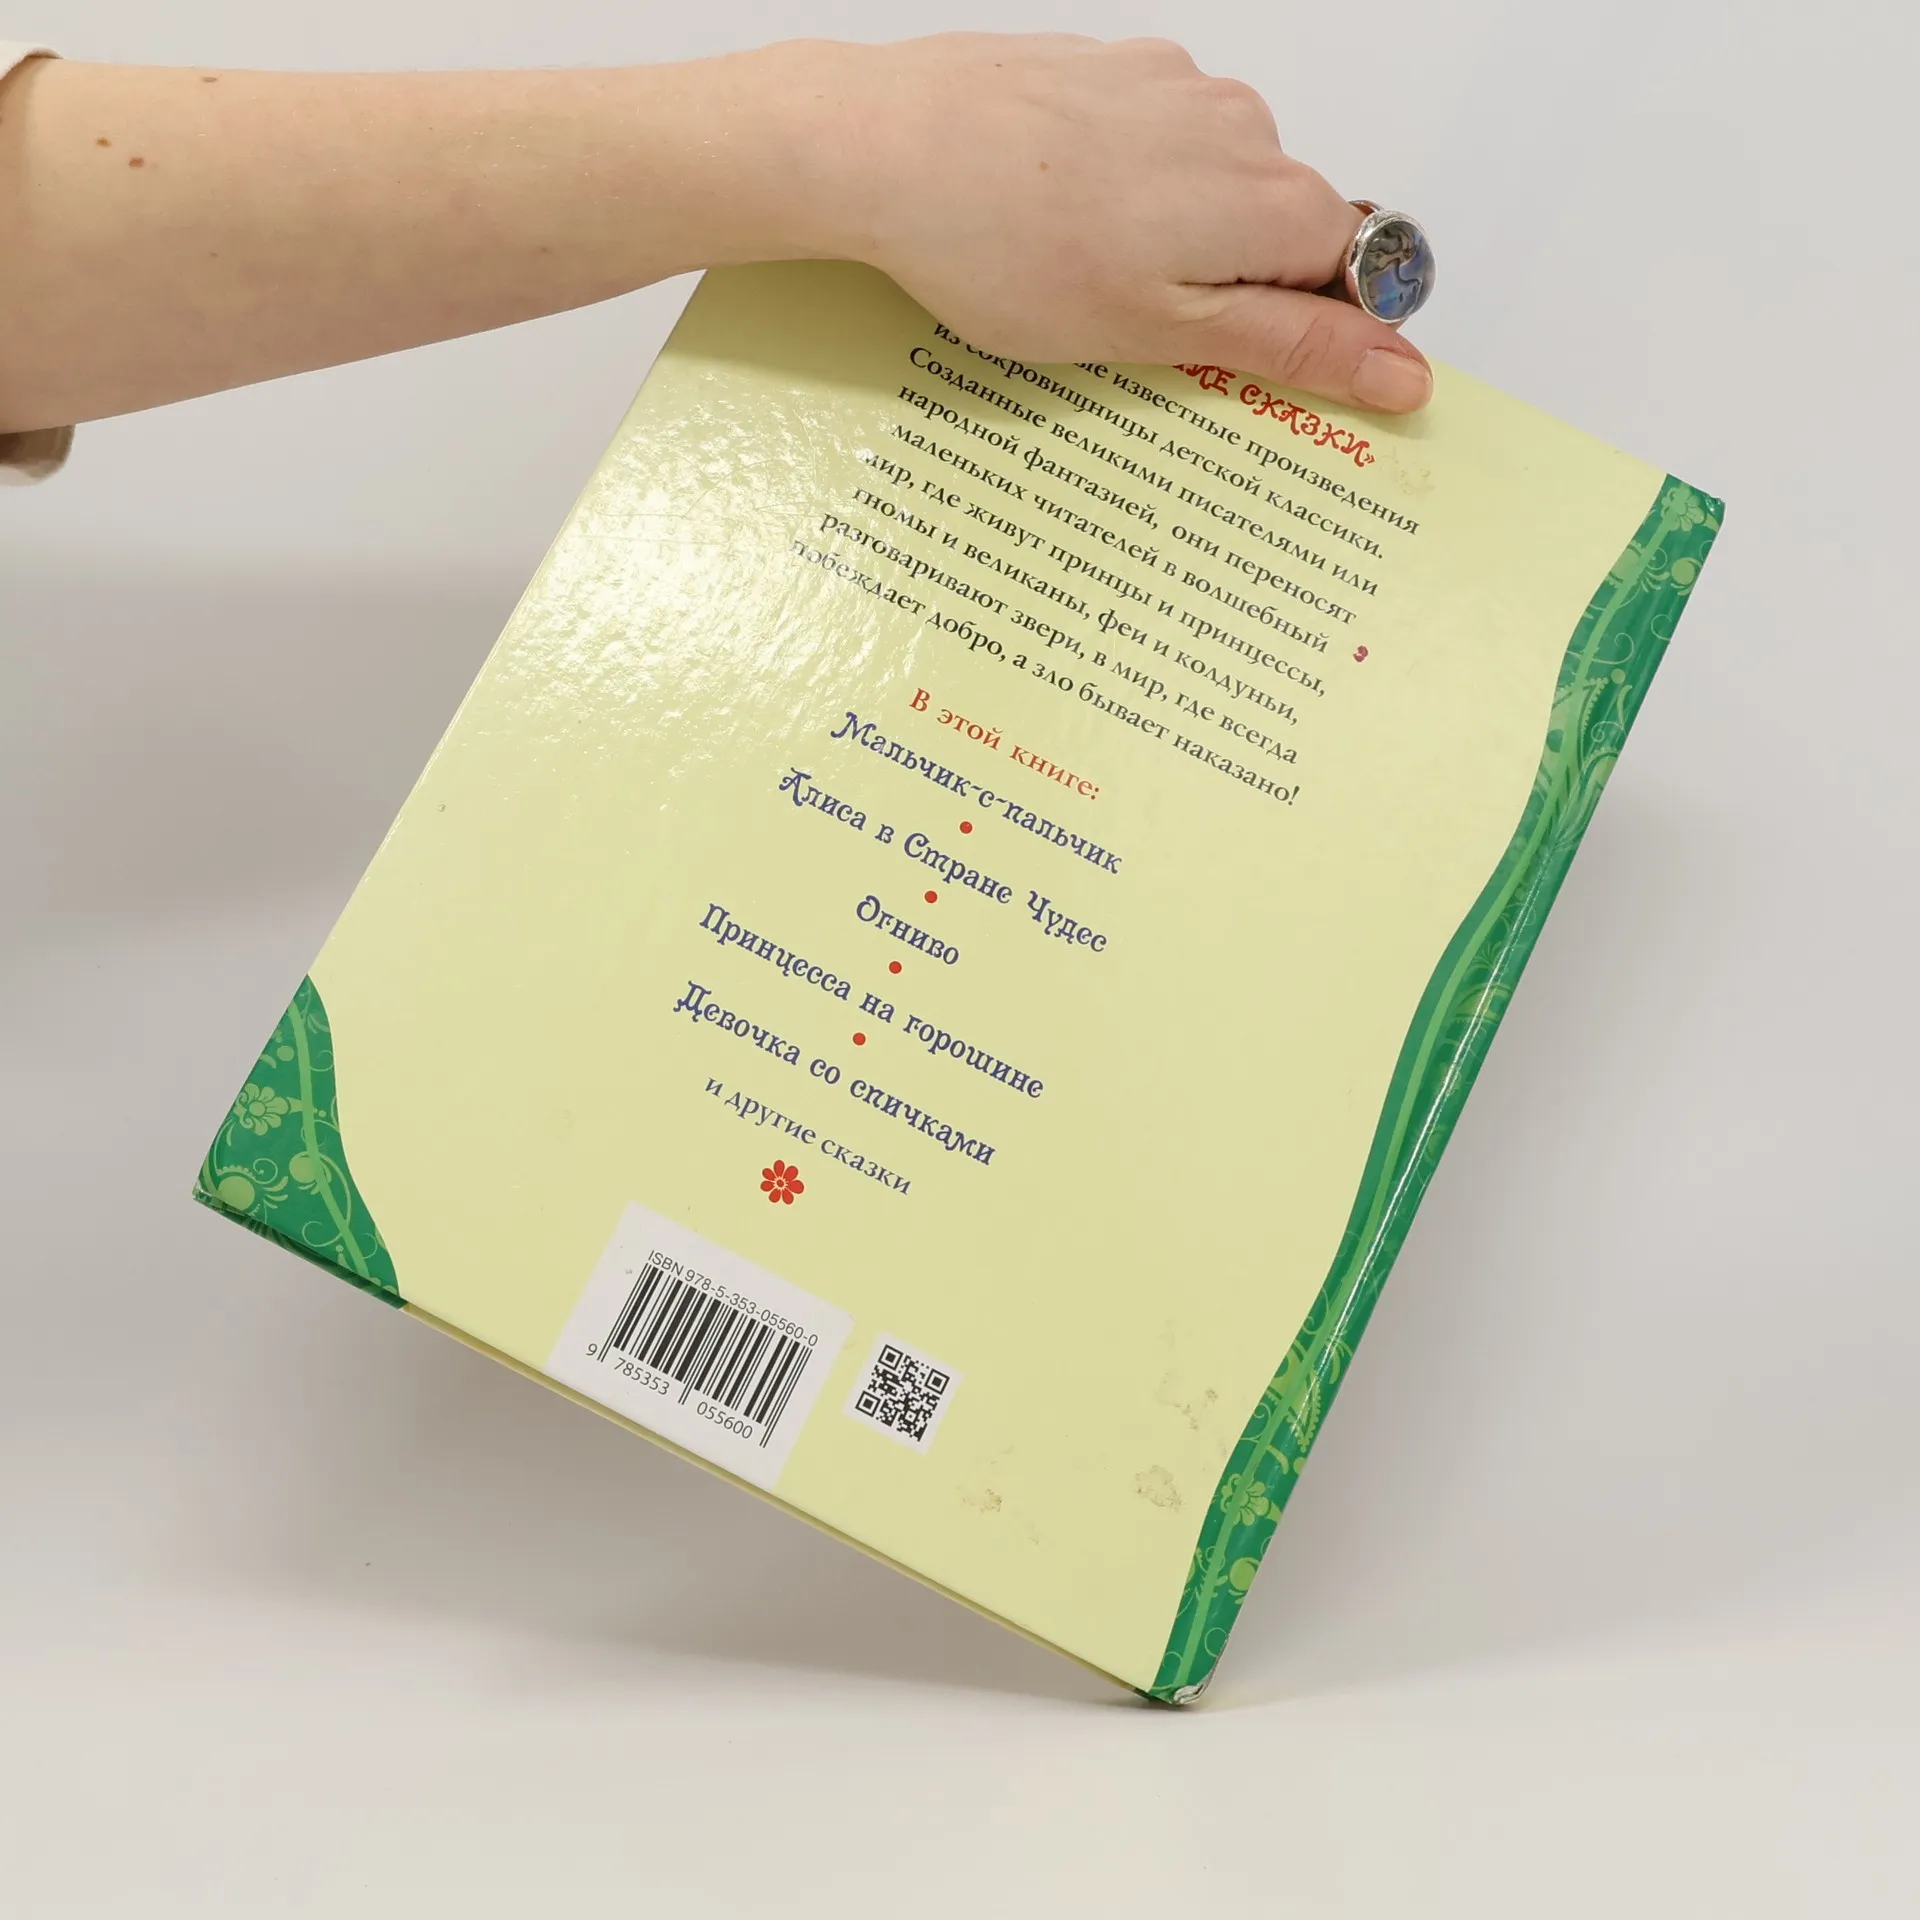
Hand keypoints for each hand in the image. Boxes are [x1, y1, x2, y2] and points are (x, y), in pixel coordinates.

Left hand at [769, 33, 1430, 414]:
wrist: (886, 149)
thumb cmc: (1009, 252)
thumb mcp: (1164, 331)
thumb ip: (1294, 346)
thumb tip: (1405, 371)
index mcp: (1269, 197)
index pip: (1353, 268)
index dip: (1310, 324)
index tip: (1246, 359)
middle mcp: (1241, 122)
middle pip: (1284, 221)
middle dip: (1231, 281)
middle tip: (1138, 324)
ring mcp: (1173, 83)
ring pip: (1213, 179)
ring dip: (1174, 232)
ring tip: (1079, 268)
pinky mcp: (1109, 65)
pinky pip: (1151, 139)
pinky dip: (1124, 183)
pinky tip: (1053, 213)